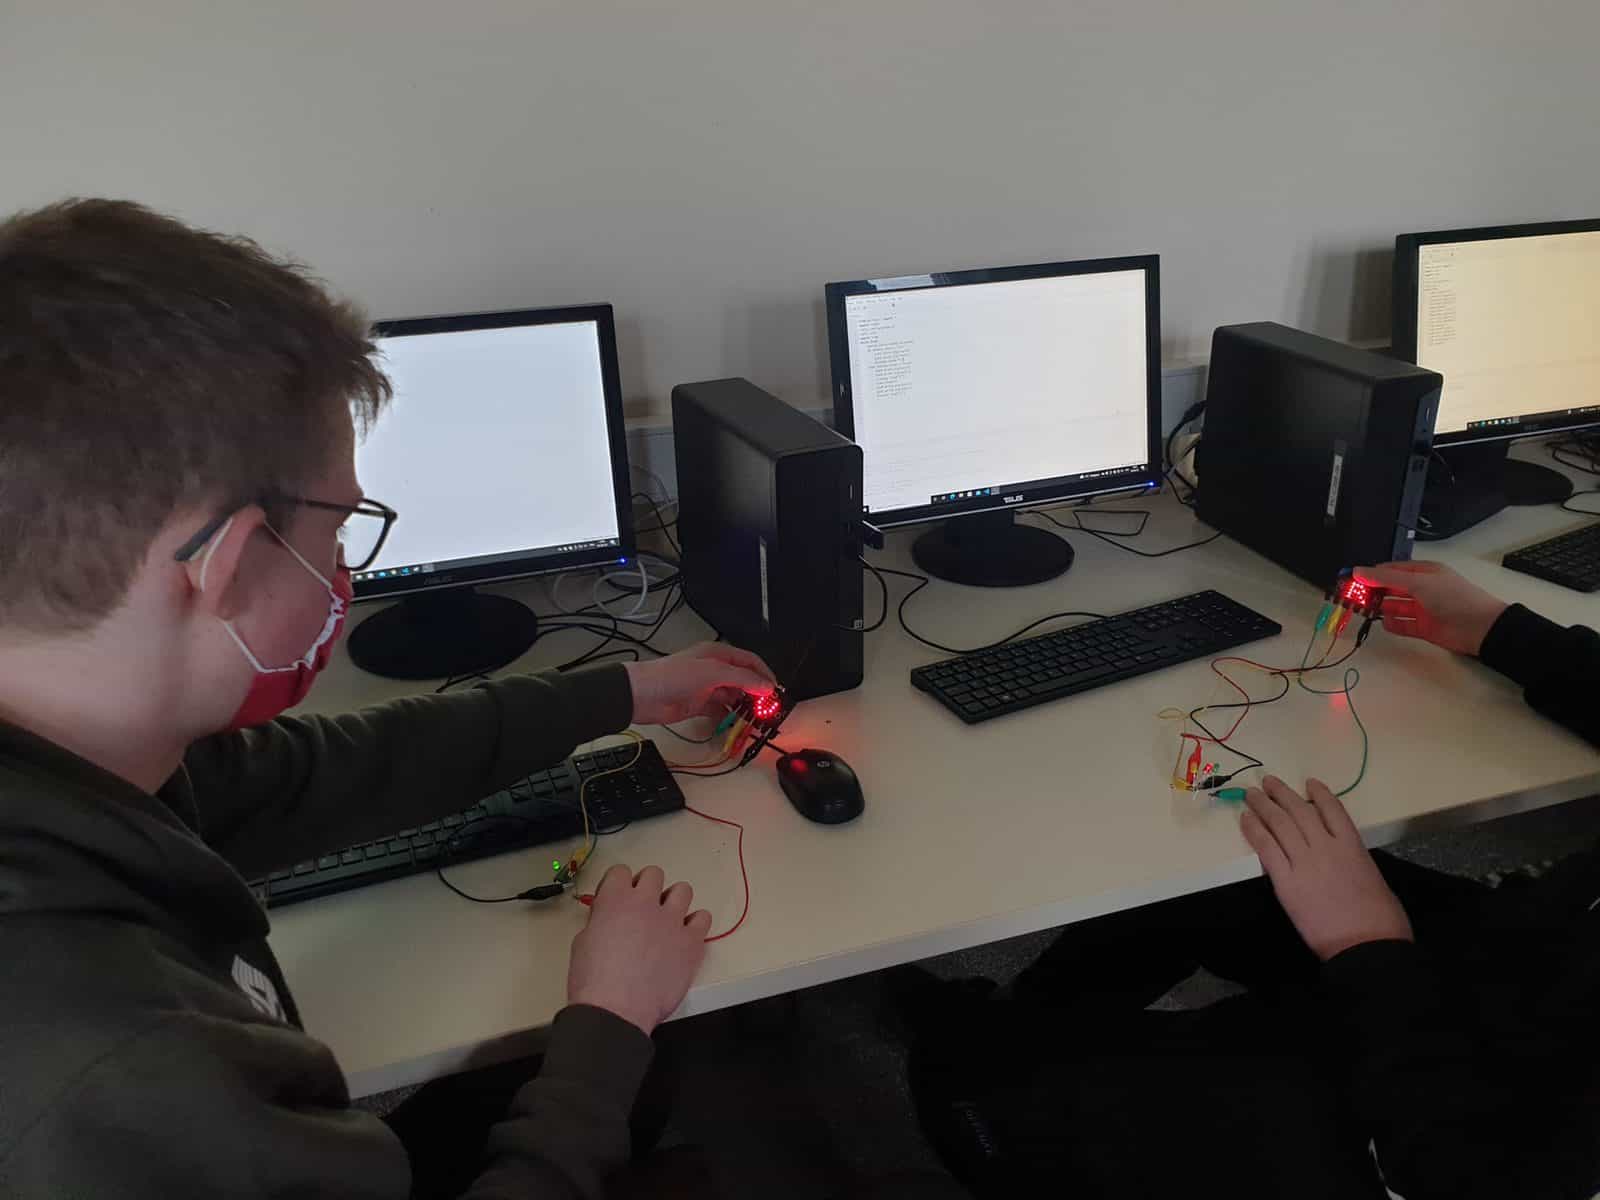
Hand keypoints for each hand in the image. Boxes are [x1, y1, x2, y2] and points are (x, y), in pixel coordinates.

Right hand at [567, 864, 713, 1034]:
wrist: (616, 1011)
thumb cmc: (593, 983)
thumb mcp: (583, 942)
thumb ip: (601, 921)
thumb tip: (610, 920)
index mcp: (615, 899)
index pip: (620, 871)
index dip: (618, 885)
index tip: (617, 899)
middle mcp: (646, 902)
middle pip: (654, 874)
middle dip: (647, 888)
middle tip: (642, 909)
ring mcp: (672, 921)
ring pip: (683, 890)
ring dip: (674, 901)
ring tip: (666, 920)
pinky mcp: (691, 942)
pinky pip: (703, 919)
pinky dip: (695, 924)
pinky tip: (685, 936)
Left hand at [624, 642, 775, 725]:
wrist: (641, 695)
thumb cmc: (674, 676)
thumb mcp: (712, 673)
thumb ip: (742, 679)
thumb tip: (768, 687)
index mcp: (719, 654)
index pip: (750, 662)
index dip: (765, 675)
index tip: (777, 691)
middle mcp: (714, 669)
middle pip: (744, 680)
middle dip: (757, 693)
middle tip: (769, 709)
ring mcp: (707, 687)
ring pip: (733, 696)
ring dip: (744, 707)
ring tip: (756, 719)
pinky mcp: (699, 704)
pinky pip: (720, 710)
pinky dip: (729, 717)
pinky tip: (737, 725)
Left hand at [1239, 776, 1412, 961]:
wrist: (1366, 946)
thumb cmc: (1382, 921)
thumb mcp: (1375, 880)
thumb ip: (1356, 863)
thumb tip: (1346, 862)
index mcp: (1353, 847)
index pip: (1334, 810)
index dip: (1320, 794)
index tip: (1309, 783)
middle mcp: (1327, 847)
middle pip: (1300, 812)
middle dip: (1283, 794)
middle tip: (1269, 782)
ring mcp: (1305, 862)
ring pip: (1280, 824)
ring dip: (1264, 806)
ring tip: (1252, 794)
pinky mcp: (1286, 881)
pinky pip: (1266, 848)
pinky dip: (1254, 830)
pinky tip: (1245, 819)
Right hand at [1356, 561, 1507, 656]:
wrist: (1480, 627)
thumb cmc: (1452, 597)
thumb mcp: (1417, 582)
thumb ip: (1386, 578)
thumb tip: (1358, 571)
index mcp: (1423, 572)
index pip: (1391, 570)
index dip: (1371, 573)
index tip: (1351, 579)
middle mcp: (1422, 589)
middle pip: (1390, 588)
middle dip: (1373, 590)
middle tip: (1352, 596)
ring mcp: (1422, 609)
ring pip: (1394, 606)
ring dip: (1379, 607)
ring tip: (1363, 609)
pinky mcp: (1423, 628)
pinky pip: (1402, 624)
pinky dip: (1392, 623)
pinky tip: (1384, 622)